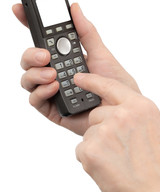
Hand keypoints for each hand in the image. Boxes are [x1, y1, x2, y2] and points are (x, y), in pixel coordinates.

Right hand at [12, 3, 139, 134]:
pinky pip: (35, 99)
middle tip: (45, 54)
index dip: (28, 24)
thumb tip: (74, 8)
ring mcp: (51, 90)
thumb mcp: (101, 54)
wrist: (120, 112)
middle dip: (31, 54)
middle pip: (29, 59)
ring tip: (52, 73)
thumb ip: (86, 33)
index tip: (19, 10)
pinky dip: (41, 92)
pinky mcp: (51, 108)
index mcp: (64, 57)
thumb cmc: (113, 84)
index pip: (41, 40)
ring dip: (35, 73)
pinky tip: (55, 87)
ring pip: (27, 78)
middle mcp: (54, 72)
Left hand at [75, 73, 159, 191]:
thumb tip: (111, 108)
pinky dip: (91, 158)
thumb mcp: (150, 126)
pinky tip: (107, 166)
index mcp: (139, 107)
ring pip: (89, 132)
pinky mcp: (91, 149)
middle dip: (101, 127)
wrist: (153, 190)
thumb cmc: (154, 163)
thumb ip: (131, 113)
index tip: (78, 77)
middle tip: (118, 146)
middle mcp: (122, 116)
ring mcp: (105, 131)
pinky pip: (82, 148)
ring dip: (97, 145)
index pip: (110, 85)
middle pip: (96, 114)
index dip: (92, 80)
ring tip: (116, 159)